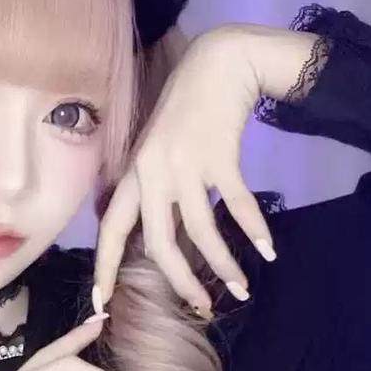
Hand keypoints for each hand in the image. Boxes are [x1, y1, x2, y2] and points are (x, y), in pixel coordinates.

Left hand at [93, 27, 278, 317]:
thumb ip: (154, 190)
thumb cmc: (187, 111)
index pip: (111, 230)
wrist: (217, 63)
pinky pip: (236, 203)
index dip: (105, 268)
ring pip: (200, 231)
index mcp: (133, 175)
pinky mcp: (219, 154)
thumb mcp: (157, 151)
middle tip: (200, 307)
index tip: (102, 304)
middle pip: (159, 243)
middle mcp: (153, 173)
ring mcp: (185, 164)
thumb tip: (163, 239)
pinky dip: (254, 229)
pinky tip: (268, 250)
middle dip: (180, 282)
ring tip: (241, 288)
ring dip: (222, 265)